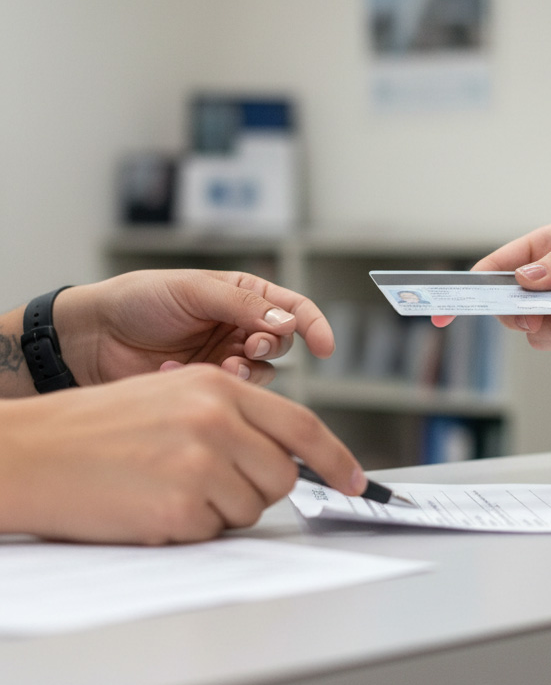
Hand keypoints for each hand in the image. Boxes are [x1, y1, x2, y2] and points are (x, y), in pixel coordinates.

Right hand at [0, 366, 366, 543]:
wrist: (30, 454)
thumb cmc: (95, 428)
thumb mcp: (172, 395)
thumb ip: (233, 416)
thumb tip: (284, 453)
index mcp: (218, 387)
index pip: (302, 425)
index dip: (336, 458)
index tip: (356, 482)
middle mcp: (217, 420)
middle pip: (282, 475)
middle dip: (258, 488)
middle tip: (211, 483)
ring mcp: (200, 464)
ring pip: (251, 507)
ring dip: (220, 510)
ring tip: (168, 487)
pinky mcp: (180, 508)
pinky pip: (213, 532)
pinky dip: (189, 528)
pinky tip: (150, 506)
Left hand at [55, 270, 335, 386]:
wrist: (92, 337)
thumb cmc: (138, 301)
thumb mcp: (193, 291)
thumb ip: (242, 305)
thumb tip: (286, 320)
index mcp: (243, 295)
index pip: (293, 307)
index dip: (313, 325)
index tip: (324, 346)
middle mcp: (240, 327)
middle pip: (282, 343)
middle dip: (270, 347)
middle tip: (249, 349)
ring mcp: (226, 358)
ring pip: (262, 373)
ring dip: (246, 371)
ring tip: (221, 368)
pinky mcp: (209, 386)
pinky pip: (232, 393)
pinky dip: (215, 386)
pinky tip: (178, 373)